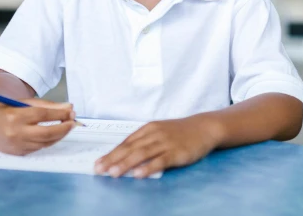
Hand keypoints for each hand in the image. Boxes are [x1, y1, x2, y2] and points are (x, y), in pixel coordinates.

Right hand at [0, 98, 75, 155]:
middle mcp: (16, 133)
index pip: (43, 115)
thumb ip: (48, 105)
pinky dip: (49, 141)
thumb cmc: (9, 109)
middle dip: (63, 128)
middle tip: (73, 122)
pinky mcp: (19, 154)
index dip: (60, 114)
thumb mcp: (26, 103)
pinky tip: (55, 134)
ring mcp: (17, 146)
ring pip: (45, 142)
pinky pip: (39, 148)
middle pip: (46, 133)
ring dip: (59, 135)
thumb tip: (69, 108)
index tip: (72, 112)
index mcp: (15, 116)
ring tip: (67, 127)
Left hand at [94, 116, 222, 178]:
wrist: (204, 128)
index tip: (98, 163)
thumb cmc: (180, 132)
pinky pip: (160, 161)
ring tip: (113, 173)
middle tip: (99, 169)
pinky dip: (148, 168)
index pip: (125, 142)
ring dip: (126, 164)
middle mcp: (154, 134)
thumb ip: (144, 141)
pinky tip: (138, 174)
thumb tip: (125, 155)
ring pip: (141, 154)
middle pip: (130, 148)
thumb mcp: (159, 131)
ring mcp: (165, 143)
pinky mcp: (176, 152)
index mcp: (148, 129)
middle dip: (113, 159)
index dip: (111, 153)